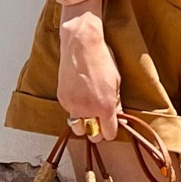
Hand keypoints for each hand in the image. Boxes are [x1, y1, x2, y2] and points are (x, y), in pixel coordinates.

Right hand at [56, 22, 122, 139]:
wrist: (81, 45)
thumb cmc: (101, 60)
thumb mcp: (116, 82)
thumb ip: (117, 103)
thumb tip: (118, 117)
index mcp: (105, 106)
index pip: (108, 134)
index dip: (110, 131)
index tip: (111, 126)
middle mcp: (87, 109)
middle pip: (92, 136)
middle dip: (97, 131)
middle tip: (101, 121)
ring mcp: (72, 105)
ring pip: (78, 127)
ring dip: (84, 124)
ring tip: (89, 112)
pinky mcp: (62, 99)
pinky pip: (69, 112)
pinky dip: (75, 109)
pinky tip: (80, 96)